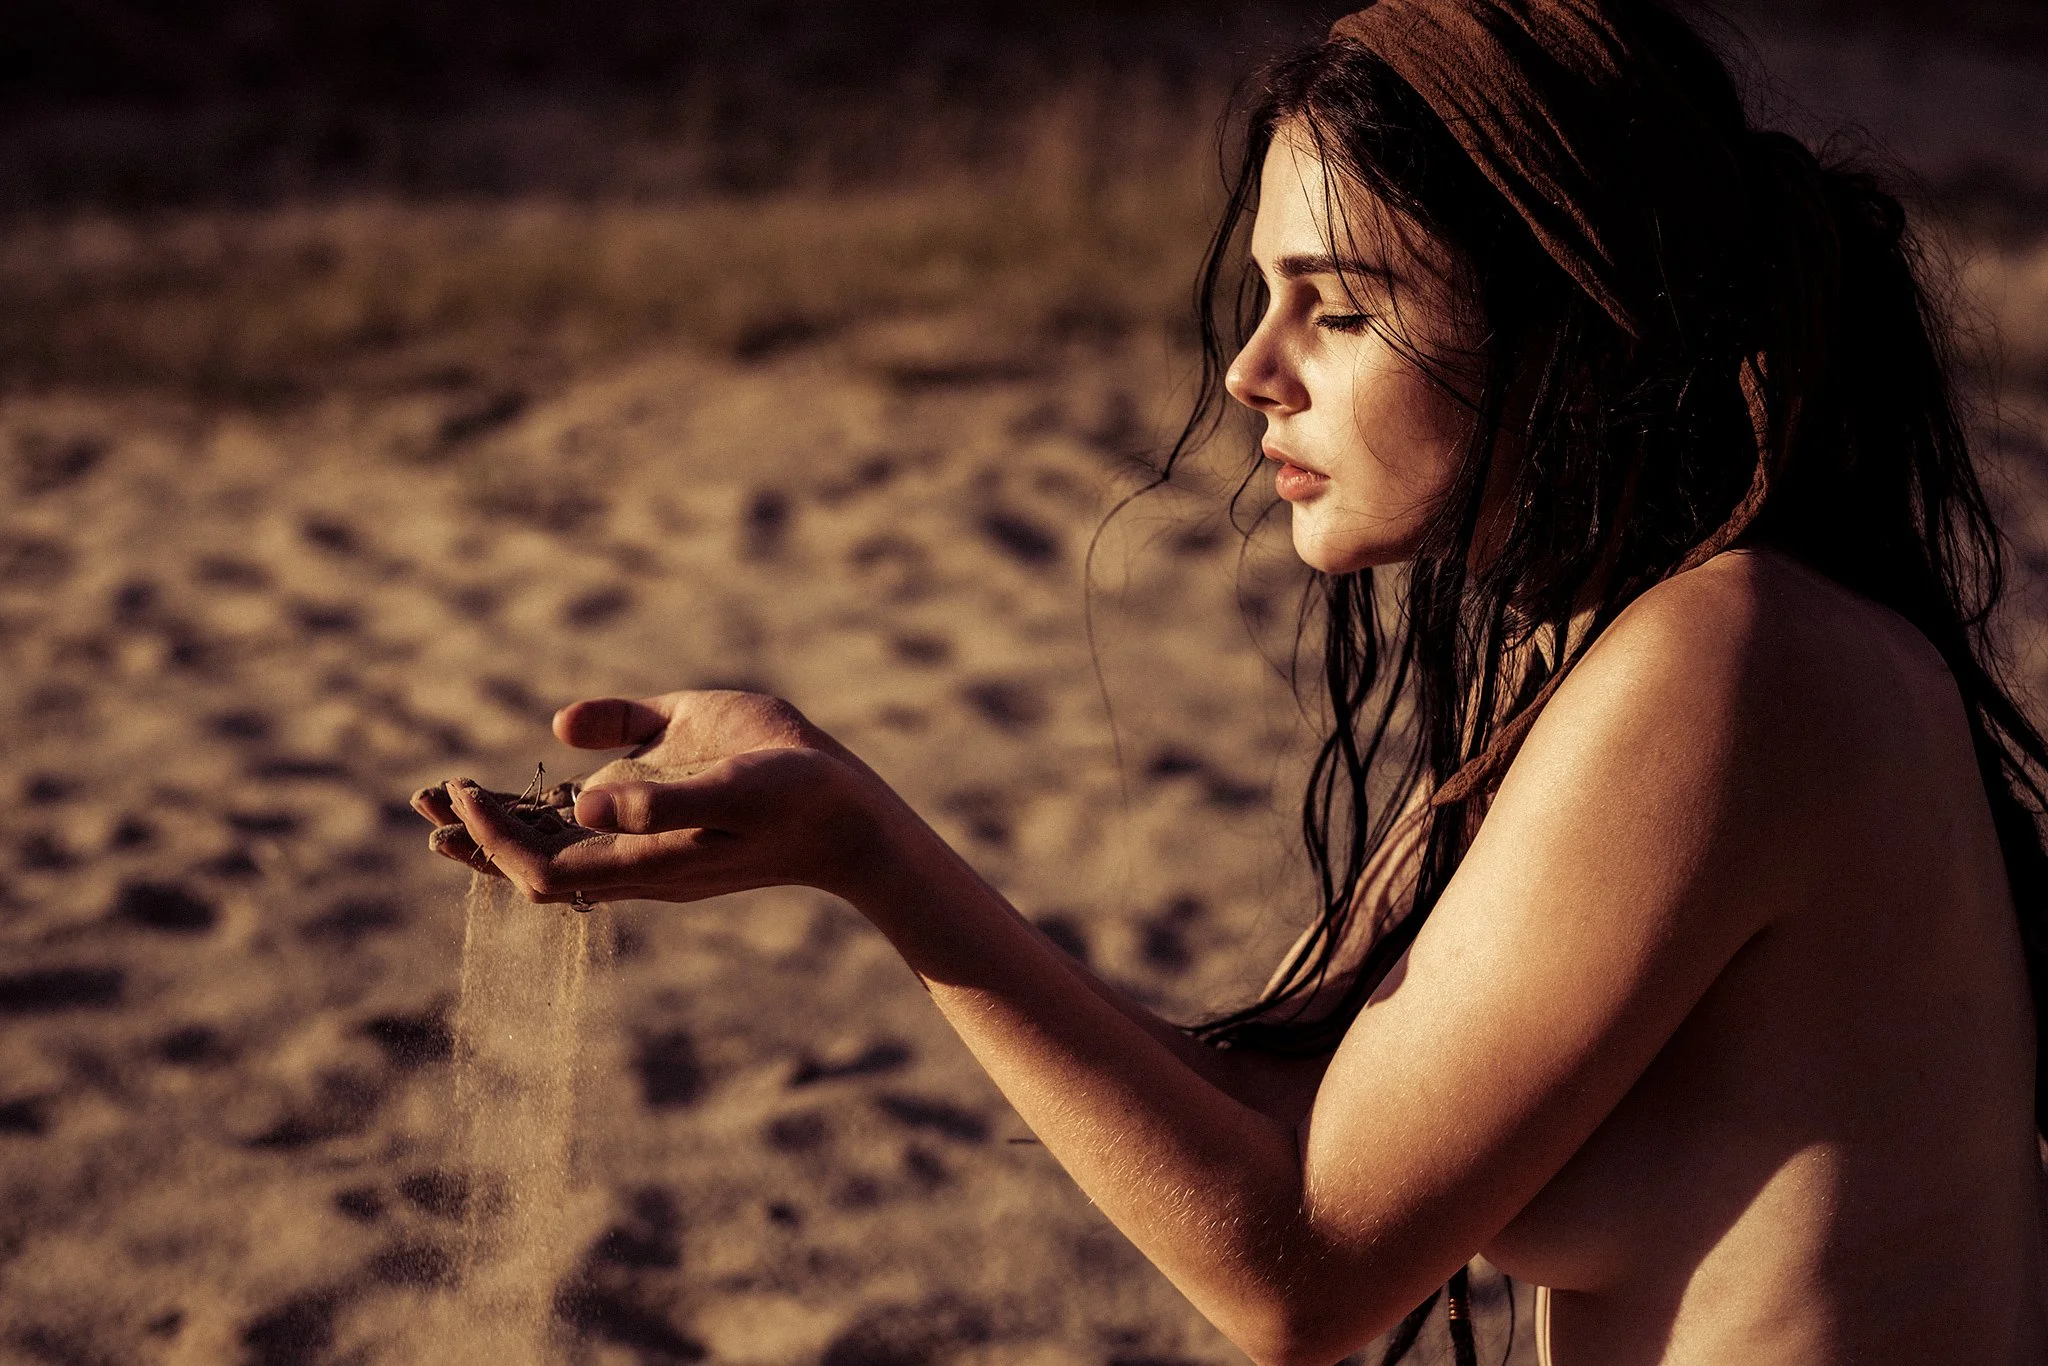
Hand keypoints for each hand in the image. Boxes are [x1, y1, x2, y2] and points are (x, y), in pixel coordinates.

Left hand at [413, 690, 890, 904]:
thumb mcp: (737, 790)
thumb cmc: (800, 799)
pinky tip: (540, 770)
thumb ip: (662, 797)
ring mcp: (649, 831)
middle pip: (534, 861)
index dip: (492, 837)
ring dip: (503, 819)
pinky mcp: (668, 801)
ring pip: (558, 838)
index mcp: (642, 860)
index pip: (540, 866)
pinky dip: (553, 797)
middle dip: (476, 835)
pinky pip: (596, 808)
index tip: (461, 793)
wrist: (852, 815)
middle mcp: (634, 853)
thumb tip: (581, 800)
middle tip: (423, 799)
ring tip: (448, 793)